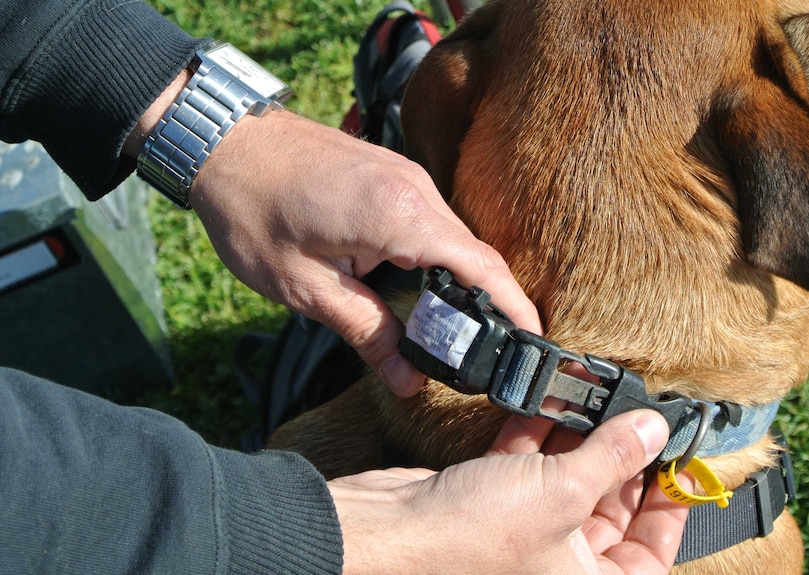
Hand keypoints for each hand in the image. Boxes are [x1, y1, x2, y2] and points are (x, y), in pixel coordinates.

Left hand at [183, 110, 540, 396]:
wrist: (221, 143)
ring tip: (456, 331)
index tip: (535, 341)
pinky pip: (432, 220)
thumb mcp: (306, 288)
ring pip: (453, 237)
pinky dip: (438, 258)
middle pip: (474, 254)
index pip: (481, 267)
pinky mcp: (391, 173)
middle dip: (490, 304)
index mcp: (400, 216)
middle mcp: (415, 189)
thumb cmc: (254, 212)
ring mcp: (405, 175)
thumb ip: (365, 332)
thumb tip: (407, 378)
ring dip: (461, 282)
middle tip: (488, 355)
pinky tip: (423, 288)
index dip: (515, 308)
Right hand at [329, 410, 688, 574]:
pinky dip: (537, 436)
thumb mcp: (561, 493)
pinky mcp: (489, 501)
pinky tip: (549, 402)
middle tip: (638, 416)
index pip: (650, 554)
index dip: (670, 508)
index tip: (678, 461)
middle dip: (622, 461)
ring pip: (567, 482)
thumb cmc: (471, 540)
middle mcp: (556, 564)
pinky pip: (527, 466)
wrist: (388, 531)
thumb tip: (654, 430)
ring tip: (598, 399)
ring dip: (580, 440)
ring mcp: (522, 531)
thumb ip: (613, 458)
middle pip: (609, 510)